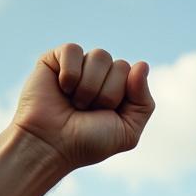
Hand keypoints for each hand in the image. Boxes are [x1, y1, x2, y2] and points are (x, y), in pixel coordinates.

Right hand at [13, 43, 155, 171]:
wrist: (52, 145)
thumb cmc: (88, 142)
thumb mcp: (127, 131)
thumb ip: (144, 103)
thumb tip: (142, 64)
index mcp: (119, 90)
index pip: (133, 74)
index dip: (121, 97)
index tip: (105, 116)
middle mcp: (100, 75)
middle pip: (120, 66)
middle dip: (106, 95)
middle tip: (87, 111)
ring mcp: (79, 65)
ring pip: (100, 56)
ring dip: (89, 87)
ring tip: (75, 103)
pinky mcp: (55, 59)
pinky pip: (73, 50)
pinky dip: (69, 74)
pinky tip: (61, 88)